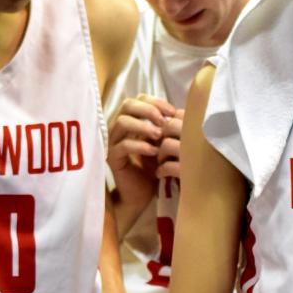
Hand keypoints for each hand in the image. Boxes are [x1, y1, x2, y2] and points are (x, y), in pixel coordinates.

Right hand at [107, 96, 182, 220]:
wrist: (142, 194)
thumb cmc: (153, 167)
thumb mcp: (162, 142)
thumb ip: (166, 127)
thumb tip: (180, 111)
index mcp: (131, 121)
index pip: (138, 99)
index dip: (155, 101)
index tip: (172, 112)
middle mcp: (118, 128)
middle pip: (127, 105)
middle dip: (148, 110)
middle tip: (163, 122)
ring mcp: (113, 142)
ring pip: (122, 122)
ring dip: (143, 126)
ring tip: (158, 136)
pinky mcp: (112, 158)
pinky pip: (123, 145)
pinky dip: (140, 145)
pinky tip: (153, 152)